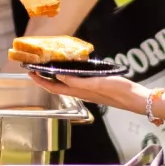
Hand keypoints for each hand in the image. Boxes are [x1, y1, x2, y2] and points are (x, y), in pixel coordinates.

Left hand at [28, 72, 144, 113]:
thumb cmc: (117, 90)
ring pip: (65, 85)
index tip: (30, 72)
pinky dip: (68, 76)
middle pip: (57, 87)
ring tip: (48, 67)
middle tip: (35, 68)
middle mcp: (81, 93)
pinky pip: (75, 82)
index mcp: (79, 92)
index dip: (41, 81)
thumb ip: (78, 81)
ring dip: (55, 77)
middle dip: (44, 79)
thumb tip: (59, 77)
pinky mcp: (95, 88)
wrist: (135, 98)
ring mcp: (88, 91)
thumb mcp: (97, 83)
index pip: (54, 88)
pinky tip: (71, 69)